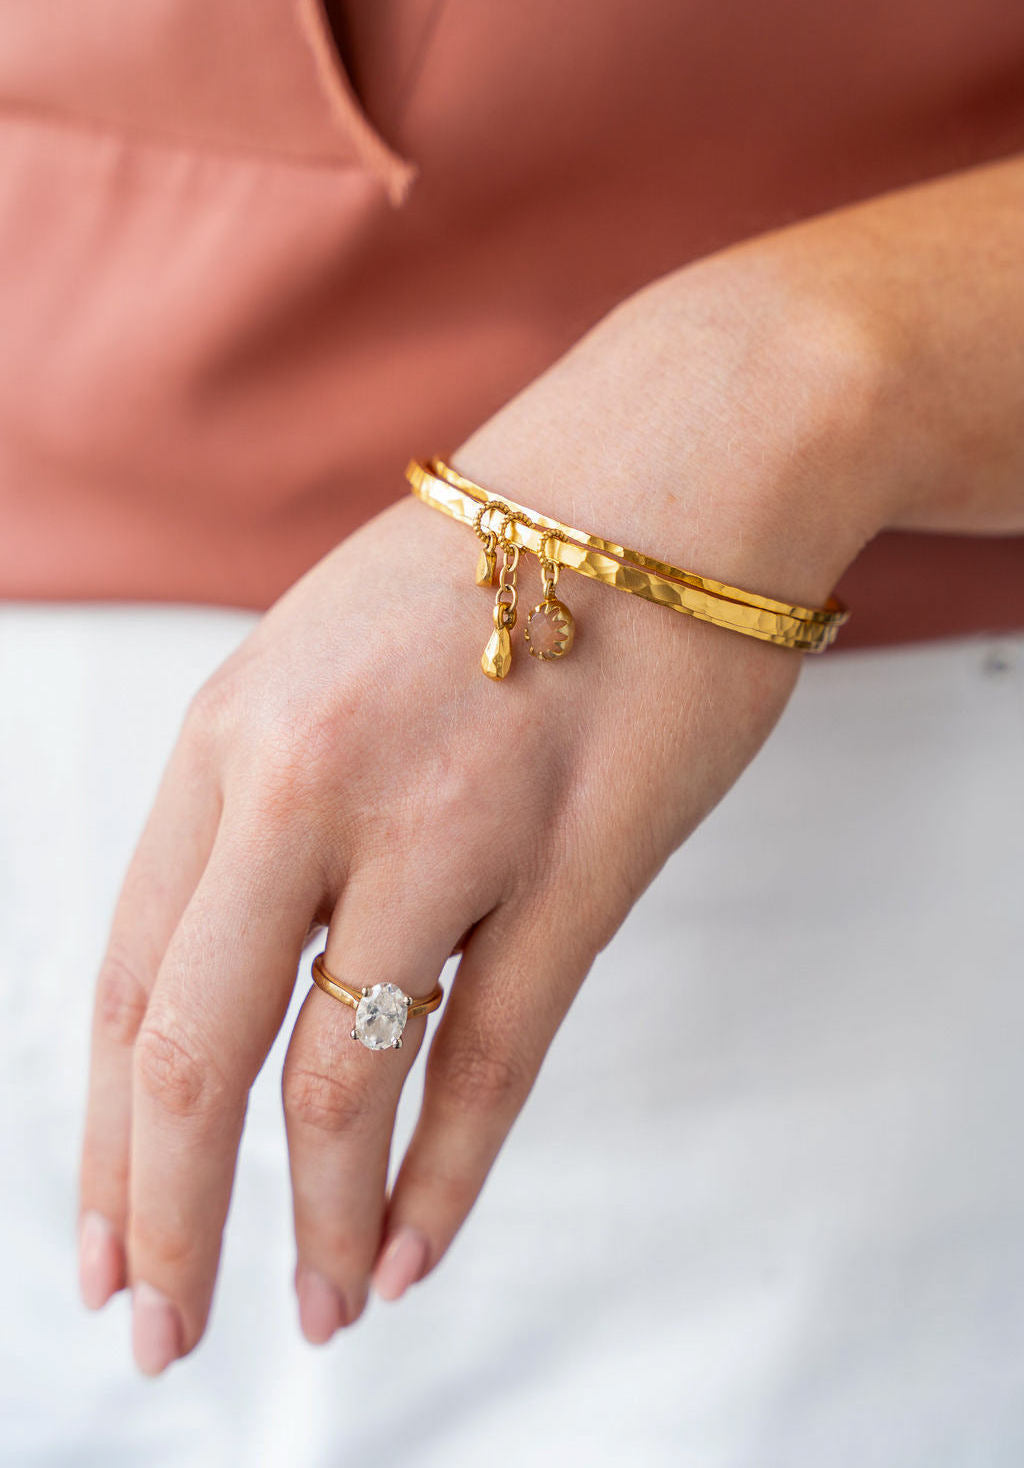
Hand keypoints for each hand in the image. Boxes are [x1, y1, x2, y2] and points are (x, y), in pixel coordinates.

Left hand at [76, 256, 880, 1374]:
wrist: (674, 463)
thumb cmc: (503, 564)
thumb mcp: (321, 658)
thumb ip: (263, 805)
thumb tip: (232, 973)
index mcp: (231, 732)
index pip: (124, 977)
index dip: (101, 1136)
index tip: (104, 1241)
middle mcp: (310, 781)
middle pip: (192, 1050)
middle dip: (167, 1217)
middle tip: (162, 1329)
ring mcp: (444, 820)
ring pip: (341, 1073)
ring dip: (321, 1219)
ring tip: (321, 1309)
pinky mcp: (574, 856)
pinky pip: (490, 1053)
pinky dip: (447, 1171)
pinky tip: (417, 1245)